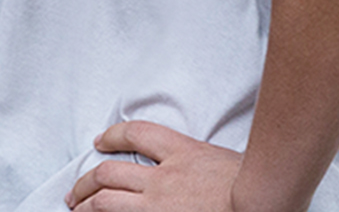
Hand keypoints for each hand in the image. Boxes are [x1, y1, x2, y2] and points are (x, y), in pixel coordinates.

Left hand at [65, 120, 241, 211]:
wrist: (262, 202)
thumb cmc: (255, 185)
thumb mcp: (227, 160)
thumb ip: (202, 162)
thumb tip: (199, 165)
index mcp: (184, 153)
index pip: (138, 134)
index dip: (113, 135)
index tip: (100, 140)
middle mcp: (164, 179)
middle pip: (109, 173)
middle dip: (87, 180)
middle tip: (77, 190)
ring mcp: (158, 206)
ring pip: (106, 201)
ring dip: (85, 204)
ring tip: (76, 209)